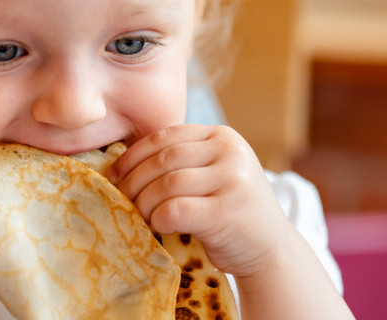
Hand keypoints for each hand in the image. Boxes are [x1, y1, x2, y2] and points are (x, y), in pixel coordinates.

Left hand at [107, 124, 291, 278]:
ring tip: (139, 215)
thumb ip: (183, 161)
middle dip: (134, 180)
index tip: (115, 174)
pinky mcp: (227, 211)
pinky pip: (176, 209)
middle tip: (120, 199)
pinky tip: (159, 226)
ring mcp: (232, 180)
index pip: (166, 136)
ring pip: (167, 183)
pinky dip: (159, 218)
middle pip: (164, 159)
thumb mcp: (214, 172)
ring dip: (144, 202)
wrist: (272, 250)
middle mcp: (230, 151)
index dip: (134, 155)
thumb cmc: (231, 211)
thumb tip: (123, 162)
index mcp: (223, 136)